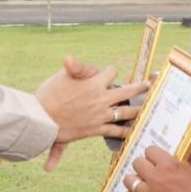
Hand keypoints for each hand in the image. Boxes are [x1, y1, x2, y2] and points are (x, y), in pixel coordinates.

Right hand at [35, 57, 150, 170]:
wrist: (42, 119)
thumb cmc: (49, 96)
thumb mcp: (62, 77)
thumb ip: (74, 68)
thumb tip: (68, 58)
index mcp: (94, 83)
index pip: (111, 72)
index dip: (110, 72)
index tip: (110, 73)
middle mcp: (101, 99)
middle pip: (128, 91)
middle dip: (140, 87)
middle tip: (149, 84)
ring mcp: (101, 116)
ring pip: (126, 112)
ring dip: (138, 110)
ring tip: (147, 109)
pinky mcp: (96, 130)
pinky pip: (115, 131)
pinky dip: (124, 133)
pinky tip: (132, 133)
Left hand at [124, 146, 190, 191]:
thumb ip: (176, 162)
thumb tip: (168, 158)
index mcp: (168, 165)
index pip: (149, 150)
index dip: (153, 155)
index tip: (154, 159)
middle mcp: (155, 179)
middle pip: (136, 163)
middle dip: (143, 166)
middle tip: (148, 171)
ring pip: (129, 181)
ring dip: (135, 181)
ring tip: (142, 184)